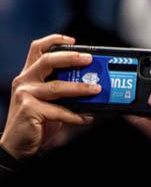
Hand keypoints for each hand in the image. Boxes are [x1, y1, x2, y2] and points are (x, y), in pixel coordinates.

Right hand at [1, 34, 97, 158]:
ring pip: (57, 87)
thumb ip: (62, 93)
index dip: (54, 40)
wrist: (17, 145)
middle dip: (71, 57)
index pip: (37, 49)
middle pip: (48, 60)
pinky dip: (76, 115)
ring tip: (97, 90)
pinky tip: (88, 118)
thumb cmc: (36, 123)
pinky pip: (60, 111)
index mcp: (29, 75)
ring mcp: (25, 94)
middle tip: (90, 59)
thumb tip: (91, 88)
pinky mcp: (29, 109)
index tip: (72, 40)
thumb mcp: (49, 103)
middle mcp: (24, 81)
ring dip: (80, 88)